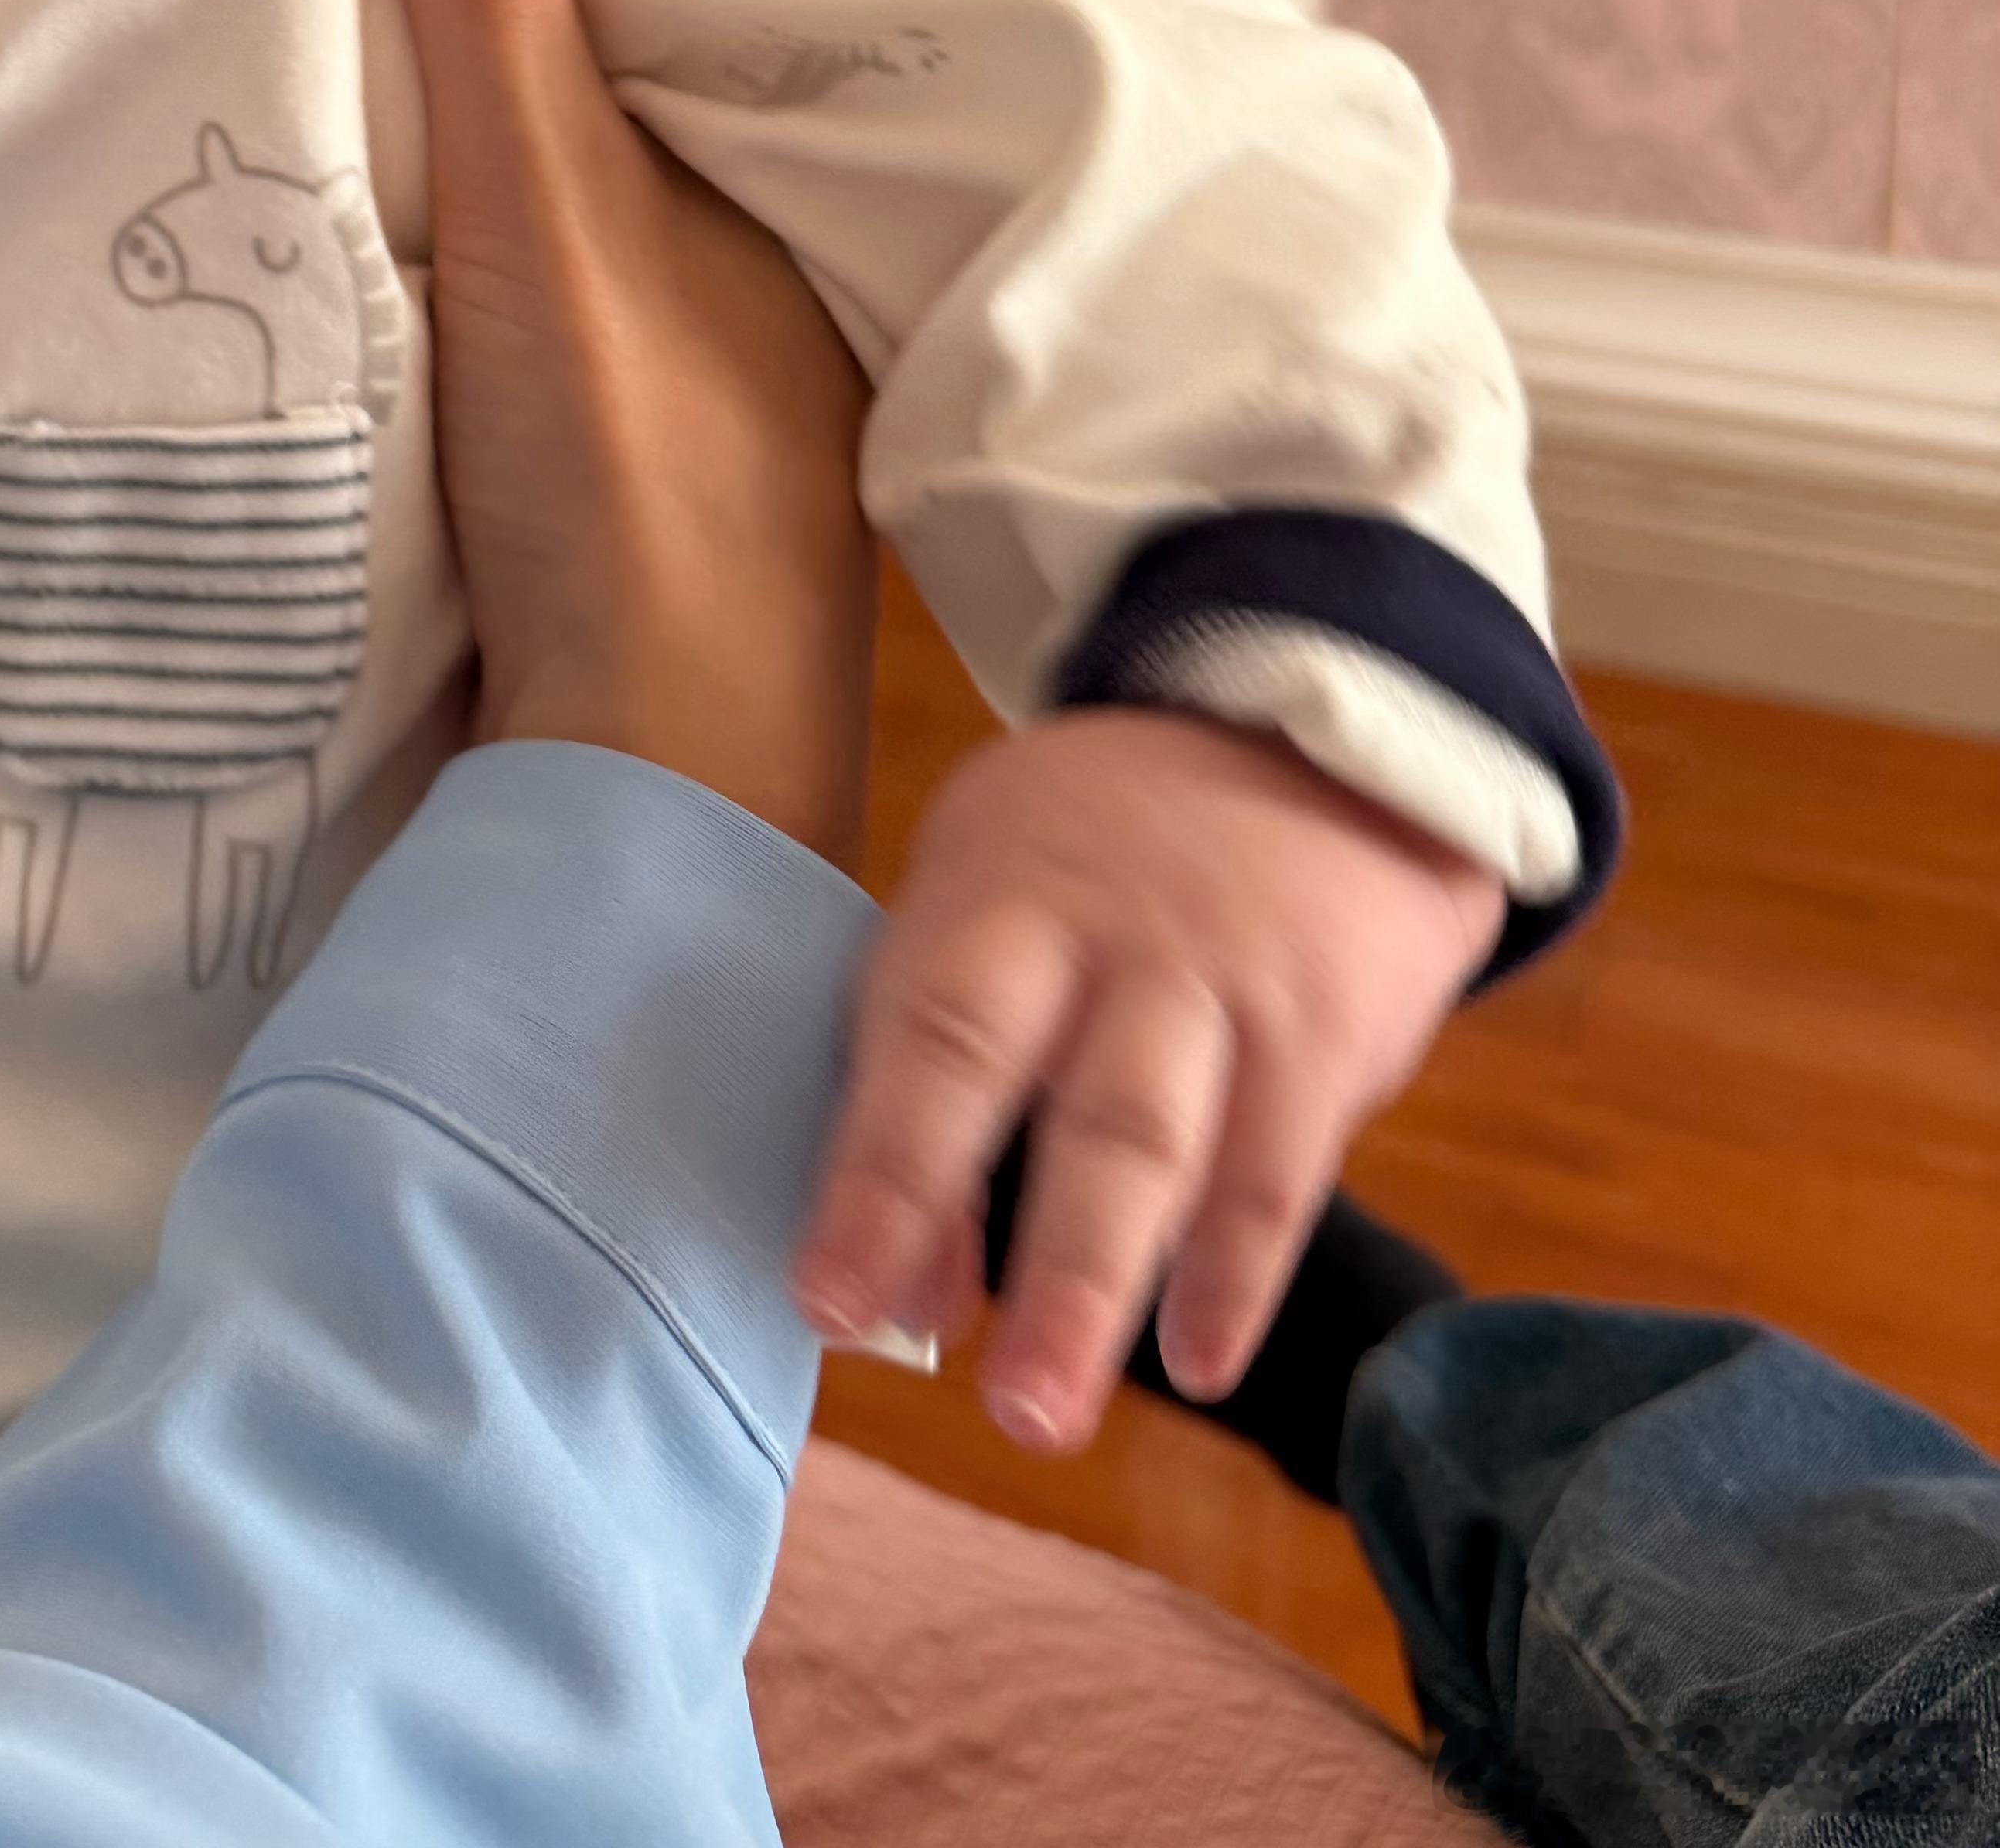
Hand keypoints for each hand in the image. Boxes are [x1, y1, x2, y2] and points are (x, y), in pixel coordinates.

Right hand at [361, 0, 875, 867]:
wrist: (630, 803)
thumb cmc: (629, 490)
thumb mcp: (543, 193)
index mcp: (790, 186)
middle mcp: (758, 266)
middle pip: (623, 71)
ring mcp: (686, 373)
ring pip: (573, 181)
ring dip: (481, 103)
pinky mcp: (604, 460)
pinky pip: (527, 279)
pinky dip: (458, 217)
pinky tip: (374, 178)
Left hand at [795, 707, 1502, 1446]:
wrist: (1310, 734)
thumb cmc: (1100, 856)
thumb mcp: (997, 903)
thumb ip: (939, 1076)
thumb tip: (908, 1288)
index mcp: (998, 900)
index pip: (924, 1038)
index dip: (874, 1173)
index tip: (824, 1301)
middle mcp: (1110, 942)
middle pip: (1055, 1099)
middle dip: (1007, 1255)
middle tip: (969, 1399)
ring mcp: (1223, 986)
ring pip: (1163, 1145)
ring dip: (1102, 1291)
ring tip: (1042, 1415)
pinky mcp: (1325, 1028)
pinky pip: (1282, 1168)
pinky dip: (1239, 1275)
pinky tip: (1198, 1364)